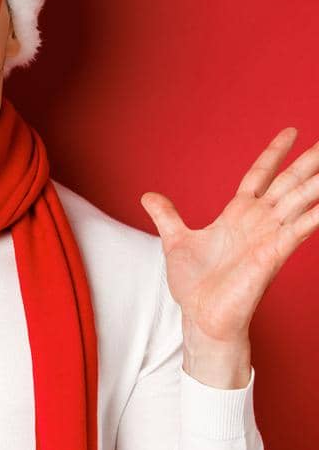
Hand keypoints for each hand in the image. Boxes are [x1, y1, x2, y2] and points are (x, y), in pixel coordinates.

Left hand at [140, 127, 318, 387]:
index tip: (290, 132)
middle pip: (288, 182)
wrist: (201, 318)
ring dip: (317, 184)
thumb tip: (148, 196)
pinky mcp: (273, 255)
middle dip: (308, 162)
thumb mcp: (175, 241)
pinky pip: (299, 229)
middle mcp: (258, 222)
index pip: (260, 175)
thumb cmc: (194, 285)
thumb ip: (167, 216)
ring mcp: (269, 236)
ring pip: (300, 200)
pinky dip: (314, 216)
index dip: (274, 154)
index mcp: (237, 215)